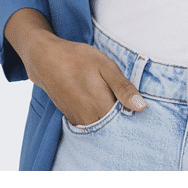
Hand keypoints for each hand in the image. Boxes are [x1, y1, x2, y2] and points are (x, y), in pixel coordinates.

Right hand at [29, 35, 147, 125]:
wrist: (45, 60)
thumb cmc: (78, 59)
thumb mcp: (105, 66)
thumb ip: (123, 88)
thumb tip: (142, 107)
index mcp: (101, 107)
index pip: (125, 124)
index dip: (134, 116)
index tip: (139, 108)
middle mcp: (89, 120)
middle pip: (114, 129)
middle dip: (123, 120)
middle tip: (127, 102)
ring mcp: (79, 121)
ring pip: (102, 128)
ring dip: (111, 119)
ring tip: (113, 100)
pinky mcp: (72, 118)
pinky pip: (91, 124)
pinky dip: (99, 118)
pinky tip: (101, 103)